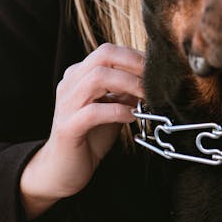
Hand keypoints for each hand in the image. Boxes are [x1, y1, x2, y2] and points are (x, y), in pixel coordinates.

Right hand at [20, 43, 144, 217]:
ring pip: (97, 78)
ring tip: (147, 97)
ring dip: (129, 84)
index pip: (109, 51)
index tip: (158, 68)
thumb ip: (126, 92)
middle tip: (156, 79)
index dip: (136, 56)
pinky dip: (118, 111)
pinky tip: (132, 118)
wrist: (63, 169)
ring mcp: (67, 104)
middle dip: (135, 64)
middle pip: (103, 55)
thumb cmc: (90, 136)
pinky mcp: (68, 127)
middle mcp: (70, 83)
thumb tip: (152, 80)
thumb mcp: (113, 107)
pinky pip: (94, 112)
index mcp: (79, 75)